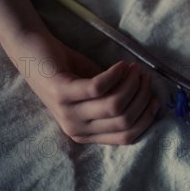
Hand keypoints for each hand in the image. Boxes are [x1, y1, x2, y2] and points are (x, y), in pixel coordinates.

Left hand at [9, 31, 159, 144]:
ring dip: (131, 83)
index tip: (155, 98)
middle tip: (144, 76)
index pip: (127, 136)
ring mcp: (68, 111)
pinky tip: (121, 64)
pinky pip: (100, 86)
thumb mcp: (95, 95)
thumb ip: (116, 101)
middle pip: (124, 120)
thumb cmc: (69, 72)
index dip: (146, 117)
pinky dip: (117, 74)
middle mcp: (76, 128)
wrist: (34, 54)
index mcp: (86, 133)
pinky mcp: (62, 91)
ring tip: (134, 68)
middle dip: (141, 96)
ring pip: (114, 105)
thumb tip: (148, 98)